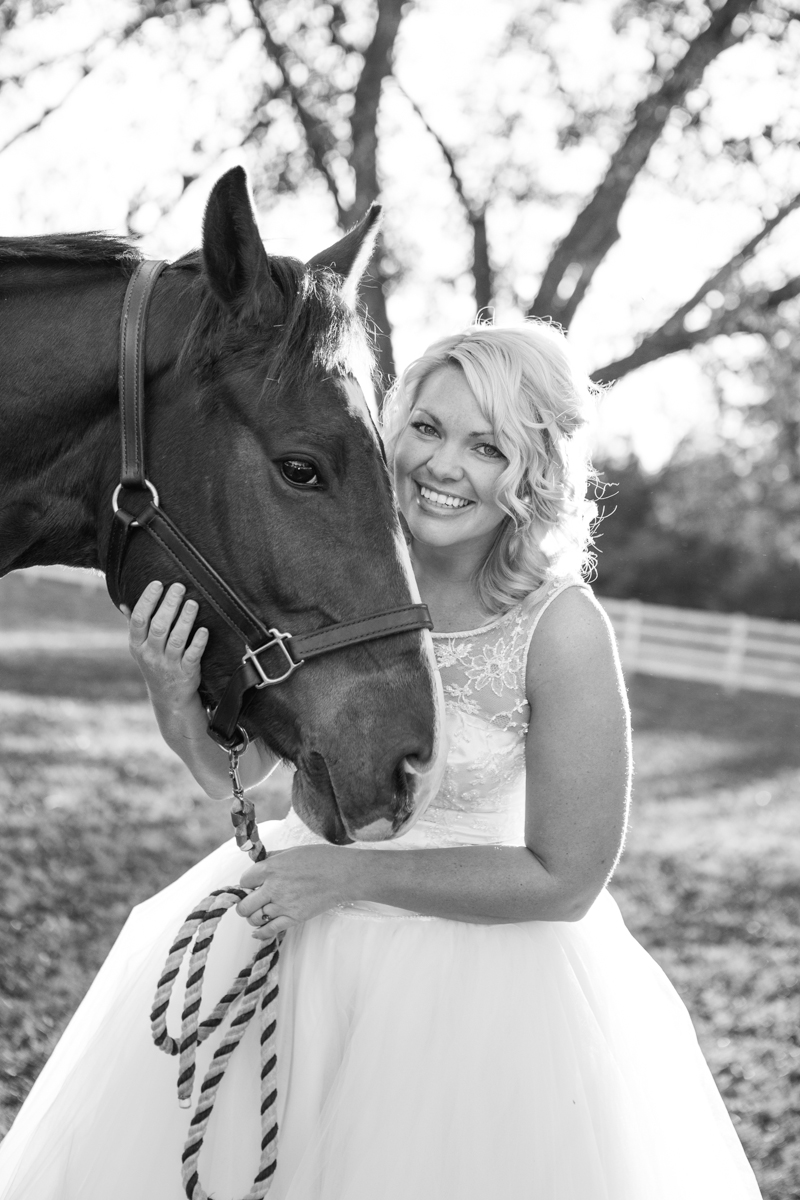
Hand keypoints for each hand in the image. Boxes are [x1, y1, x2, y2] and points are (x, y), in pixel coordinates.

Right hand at [127, 581, 208, 709]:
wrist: (169, 697)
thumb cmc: (155, 663)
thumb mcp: (140, 648)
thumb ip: (134, 625)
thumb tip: (123, 603)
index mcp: (137, 645)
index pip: (139, 620)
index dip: (147, 600)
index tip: (158, 584)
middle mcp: (150, 654)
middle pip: (158, 627)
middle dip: (169, 605)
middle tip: (179, 587)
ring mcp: (168, 664)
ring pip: (176, 640)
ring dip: (185, 620)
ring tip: (193, 603)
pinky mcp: (186, 672)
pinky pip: (192, 656)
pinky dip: (198, 643)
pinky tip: (205, 630)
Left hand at [237, 846, 358, 938]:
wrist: (344, 875)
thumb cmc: (322, 858)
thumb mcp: (293, 851)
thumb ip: (273, 858)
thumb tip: (258, 862)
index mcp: (271, 868)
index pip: (243, 880)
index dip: (247, 883)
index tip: (252, 884)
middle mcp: (273, 887)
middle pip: (244, 905)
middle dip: (245, 903)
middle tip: (252, 901)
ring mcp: (283, 905)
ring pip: (254, 919)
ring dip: (254, 917)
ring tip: (261, 912)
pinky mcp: (294, 918)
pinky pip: (269, 931)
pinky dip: (260, 933)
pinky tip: (258, 931)